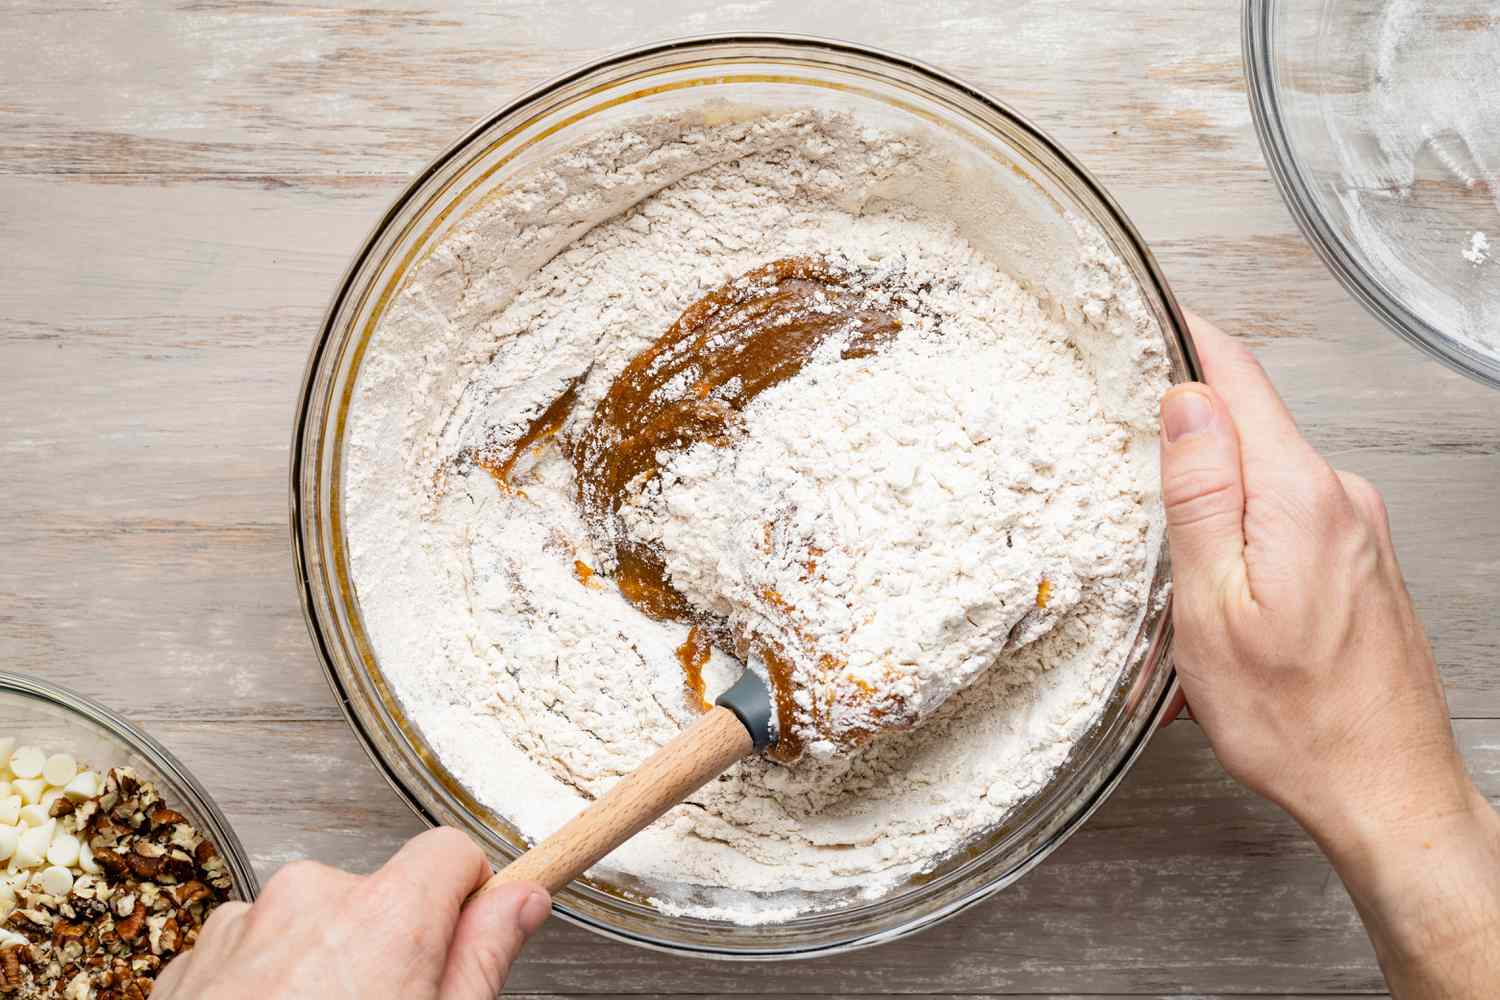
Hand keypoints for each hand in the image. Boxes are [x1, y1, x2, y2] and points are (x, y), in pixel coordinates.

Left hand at [152, 827, 549, 998]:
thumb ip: (483, 959)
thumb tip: (519, 903)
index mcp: (383, 914)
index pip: (448, 852)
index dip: (464, 897)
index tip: (462, 939)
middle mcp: (308, 900)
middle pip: (377, 894)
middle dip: (387, 947)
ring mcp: (241, 928)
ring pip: (311, 926)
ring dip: (321, 969)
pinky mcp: (193, 963)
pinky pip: (252, 952)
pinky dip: (266, 988)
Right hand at [1160, 314, 1499, 996]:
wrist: (1387, 793)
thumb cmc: (1296, 721)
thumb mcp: (1212, 611)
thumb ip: (1199, 497)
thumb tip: (1185, 403)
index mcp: (1298, 496)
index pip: (1239, 377)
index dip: (1188, 337)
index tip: (1148, 315)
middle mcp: (1340, 498)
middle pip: (1249, 427)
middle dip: (1185, 440)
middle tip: (1125, 469)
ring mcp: (1358, 529)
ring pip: (1263, 481)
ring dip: (1212, 507)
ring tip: (1173, 576)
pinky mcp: (1360, 561)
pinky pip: (1287, 522)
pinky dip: (1243, 544)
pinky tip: (1220, 605)